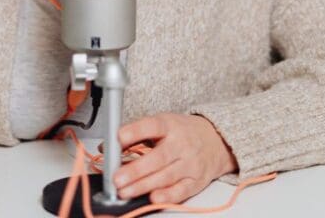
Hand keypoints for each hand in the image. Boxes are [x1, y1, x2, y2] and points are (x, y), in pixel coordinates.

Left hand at [111, 113, 237, 204]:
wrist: (216, 140)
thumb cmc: (182, 132)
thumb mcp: (161, 124)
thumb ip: (135, 135)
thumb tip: (108, 147)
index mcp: (169, 125)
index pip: (151, 126)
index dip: (134, 132)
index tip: (118, 138)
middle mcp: (181, 144)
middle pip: (158, 158)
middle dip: (135, 170)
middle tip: (117, 178)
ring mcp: (190, 163)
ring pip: (166, 177)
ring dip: (143, 186)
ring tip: (124, 191)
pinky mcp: (196, 180)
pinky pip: (181, 191)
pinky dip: (167, 196)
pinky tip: (153, 199)